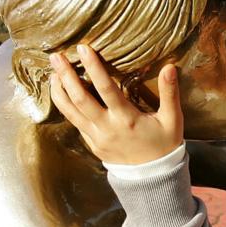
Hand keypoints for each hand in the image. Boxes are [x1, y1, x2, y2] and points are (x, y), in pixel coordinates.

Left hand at [49, 45, 183, 164]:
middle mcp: (106, 128)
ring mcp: (96, 138)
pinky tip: (62, 93)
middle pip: (79, 99)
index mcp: (126, 119)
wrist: (153, 178)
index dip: (93, 67)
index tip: (83, 48)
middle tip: (56, 56)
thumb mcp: (172, 119)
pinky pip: (74, 122)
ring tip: (53, 73)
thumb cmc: (164, 144)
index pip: (106, 88)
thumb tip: (170, 67)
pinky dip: (65, 106)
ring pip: (70, 112)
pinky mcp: (91, 144)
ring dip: (59, 91)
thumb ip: (170, 93)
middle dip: (66, 76)